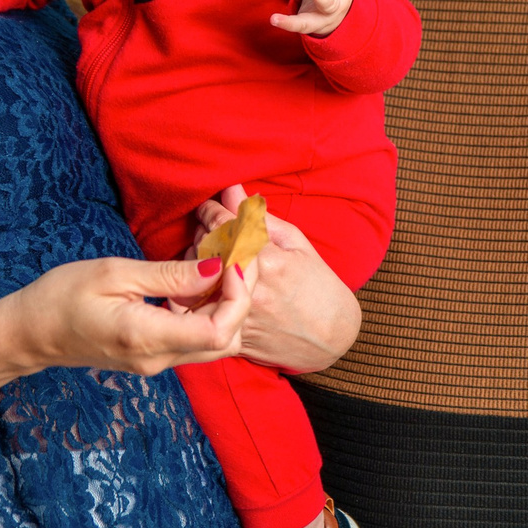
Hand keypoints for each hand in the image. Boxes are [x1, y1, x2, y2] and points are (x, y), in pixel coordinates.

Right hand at [0, 254, 249, 376]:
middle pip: (227, 339)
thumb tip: (216, 267)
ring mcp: (157, 362)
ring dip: (226, 303)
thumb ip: (169, 275)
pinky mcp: (154, 356)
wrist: (31, 333)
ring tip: (217, 262)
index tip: (231, 259)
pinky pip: (195, 338)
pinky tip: (196, 279)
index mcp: (148, 338)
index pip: (220, 330)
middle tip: (234, 256)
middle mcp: (159, 359)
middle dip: (242, 297)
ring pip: (216, 341)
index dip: (238, 295)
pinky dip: (207, 309)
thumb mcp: (114, 273)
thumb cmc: (62, 297)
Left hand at [190, 184, 360, 373]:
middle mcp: (250, 287)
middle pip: (205, 249)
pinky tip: (206, 283)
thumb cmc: (319, 286)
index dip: (209, 211)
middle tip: (207, 229)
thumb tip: (231, 189)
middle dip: (201, 233)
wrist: (332, 337)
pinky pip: (199, 309)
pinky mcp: (233, 335)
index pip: (221, 224)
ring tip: (210, 254)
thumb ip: (259, 218)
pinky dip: (195, 291)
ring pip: (197, 278)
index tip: (208, 208)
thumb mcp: (297, 244)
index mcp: (268, 259)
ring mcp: (239, 313)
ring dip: (195, 262)